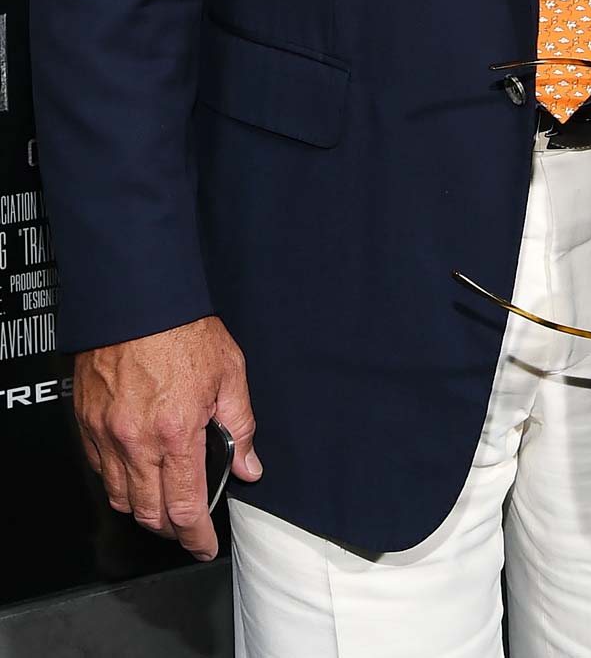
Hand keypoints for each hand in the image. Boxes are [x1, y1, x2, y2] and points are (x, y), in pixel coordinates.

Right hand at [74, 314, 260, 559]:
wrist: (138, 297)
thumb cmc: (183, 328)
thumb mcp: (229, 372)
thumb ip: (241, 426)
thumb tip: (249, 466)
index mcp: (177, 432)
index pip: (184, 507)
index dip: (195, 537)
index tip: (203, 546)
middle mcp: (137, 440)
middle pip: (148, 512)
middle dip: (170, 529)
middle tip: (186, 527)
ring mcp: (107, 432)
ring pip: (119, 496)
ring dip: (142, 508)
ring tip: (162, 501)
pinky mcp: (88, 420)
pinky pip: (99, 468)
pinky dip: (117, 479)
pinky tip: (135, 470)